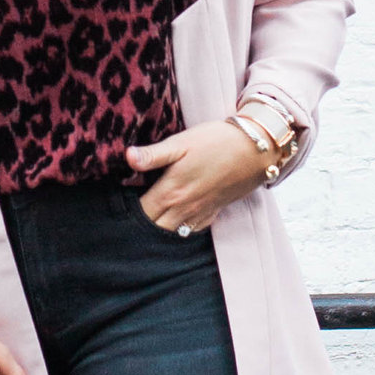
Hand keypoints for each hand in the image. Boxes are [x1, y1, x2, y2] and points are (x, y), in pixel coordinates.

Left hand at [125, 122, 269, 238]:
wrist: (255, 149)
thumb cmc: (216, 142)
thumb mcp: (181, 143)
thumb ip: (153, 155)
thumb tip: (127, 157)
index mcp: (171, 191)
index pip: (142, 213)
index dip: (128, 214)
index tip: (120, 209)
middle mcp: (184, 207)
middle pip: (156, 228)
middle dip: (143, 226)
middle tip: (131, 219)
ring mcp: (201, 212)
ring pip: (174, 233)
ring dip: (161, 230)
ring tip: (150, 222)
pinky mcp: (214, 211)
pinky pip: (193, 230)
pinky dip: (182, 229)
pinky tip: (176, 221)